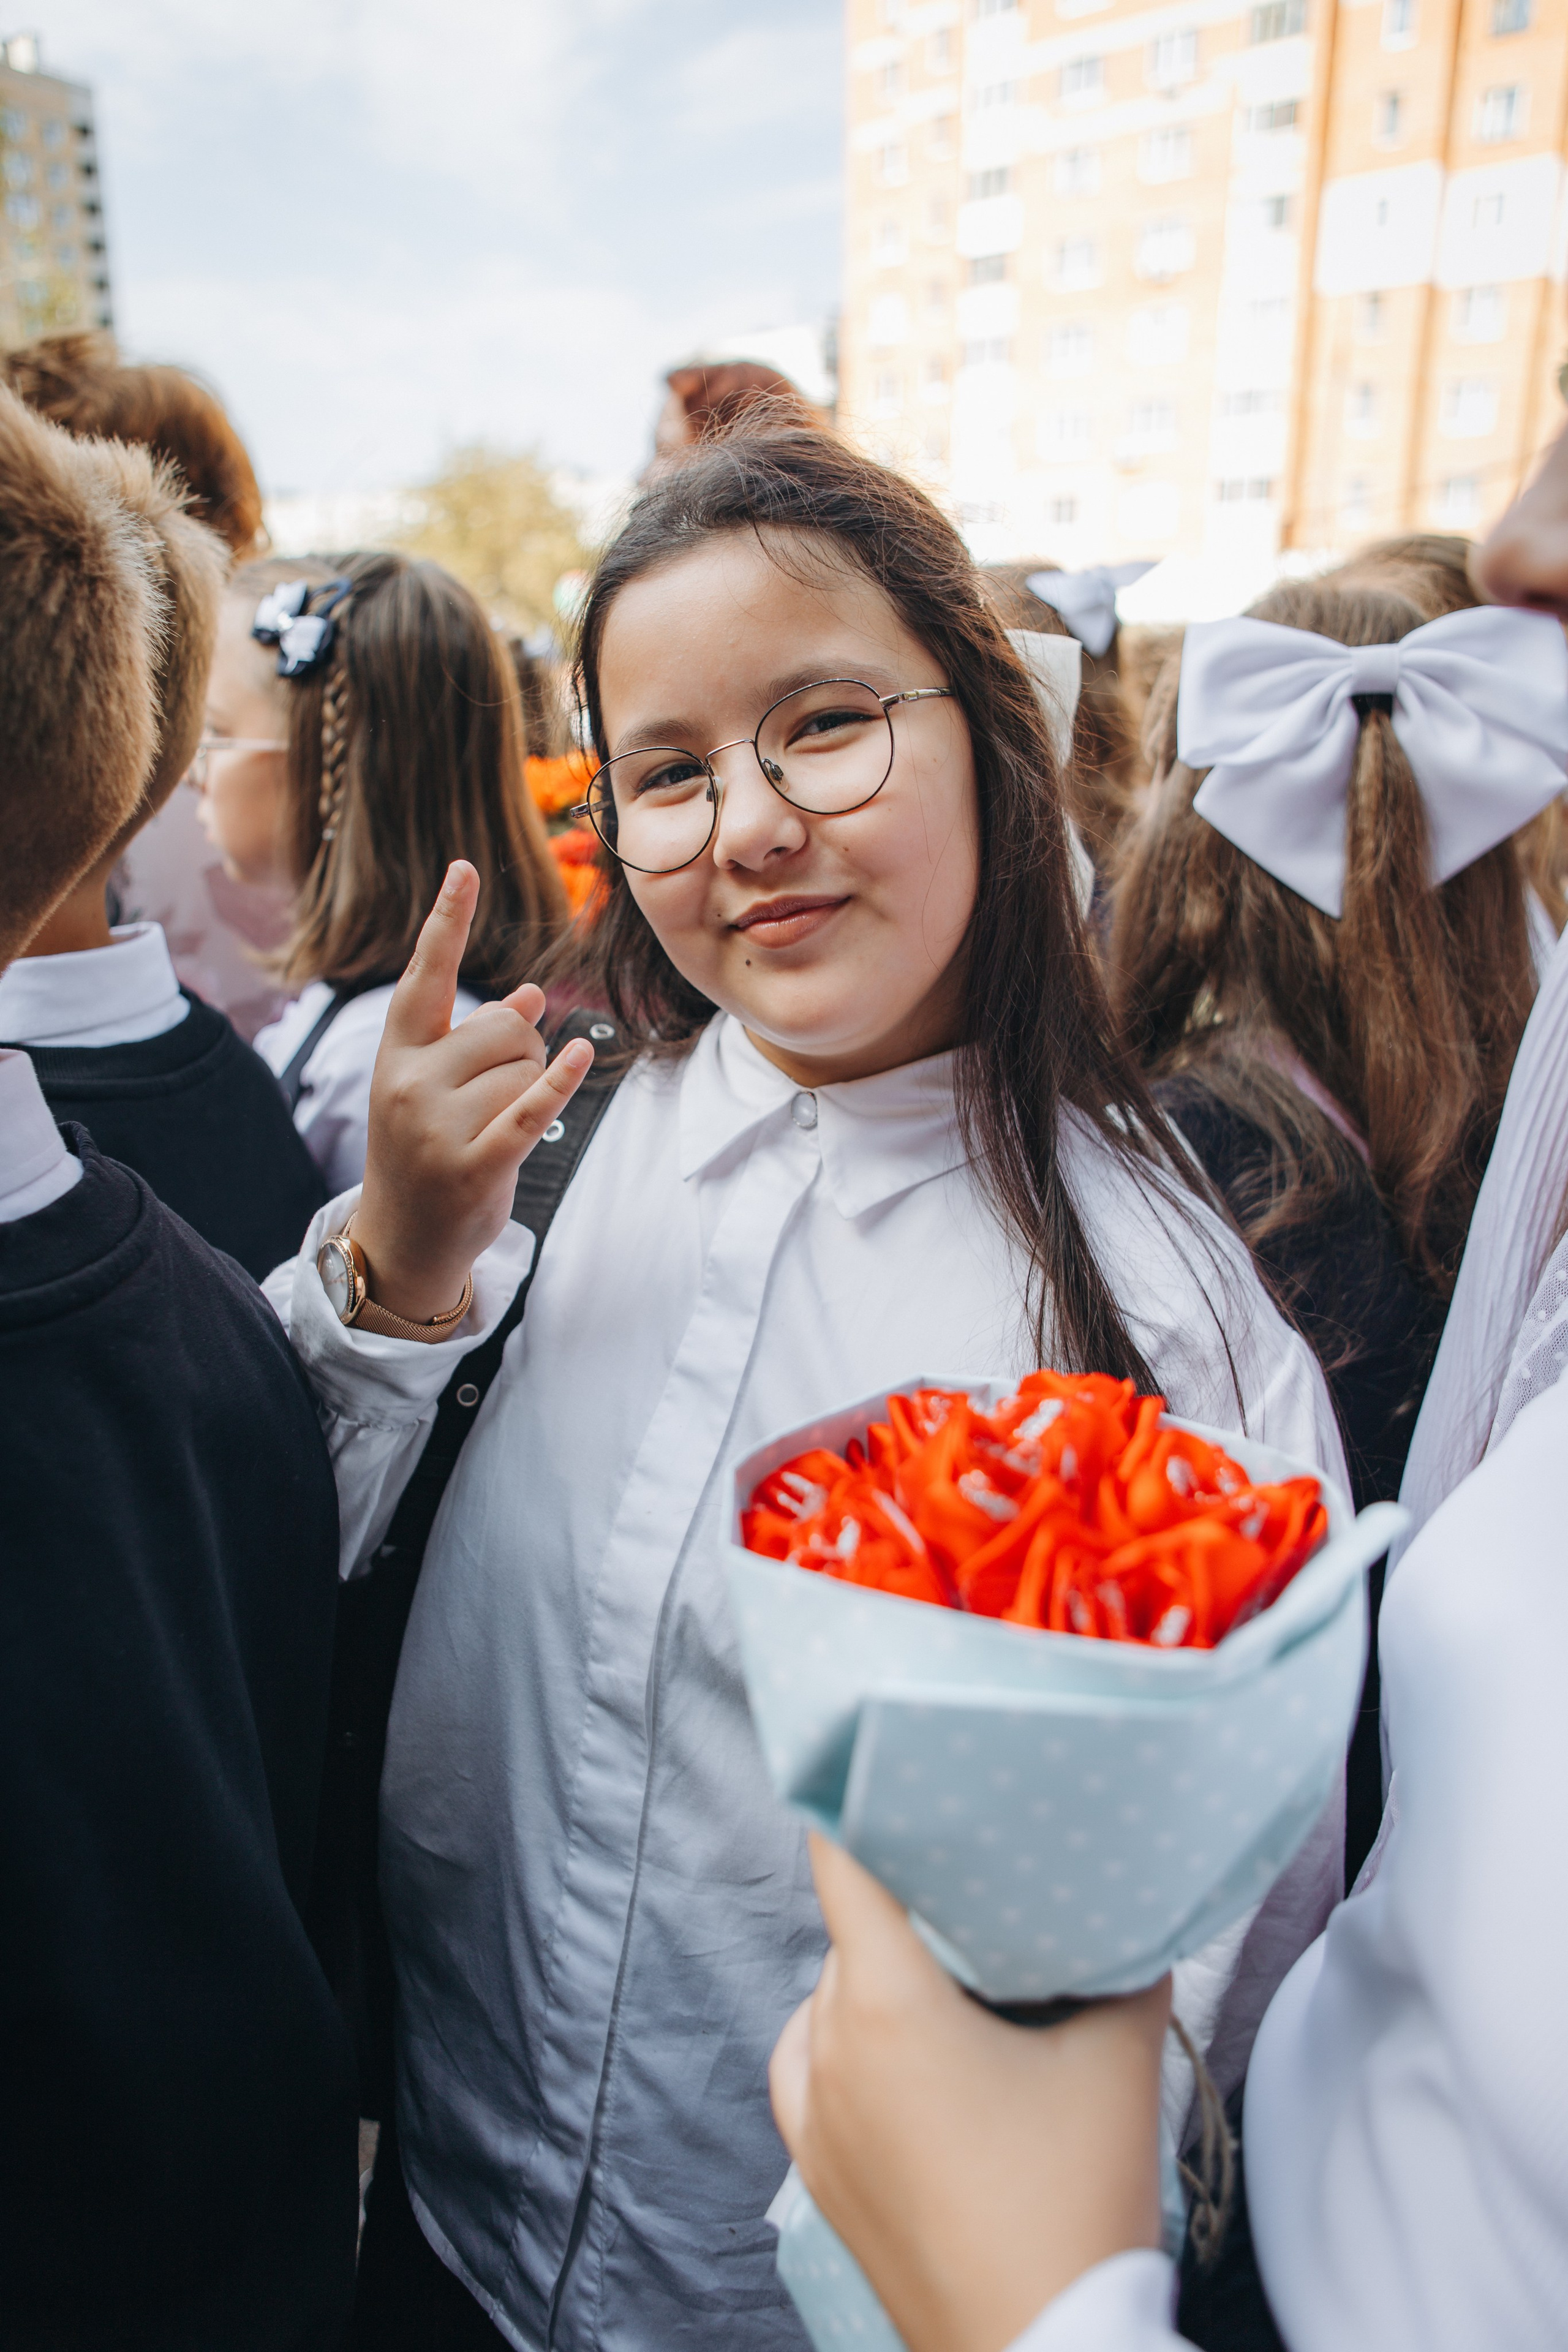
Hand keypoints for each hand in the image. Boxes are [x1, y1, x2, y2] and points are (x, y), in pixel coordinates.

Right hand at [351, 861, 593, 1321]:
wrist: (401, 1239)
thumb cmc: (423, 1150)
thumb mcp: (431, 1088)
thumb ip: (476, 1038)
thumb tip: (534, 994)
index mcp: (396, 1054)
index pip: (424, 974)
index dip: (448, 920)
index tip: (464, 868)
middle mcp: (410, 1083)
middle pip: (506, 1026)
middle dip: (523, 1050)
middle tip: (499, 1092)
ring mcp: (438, 1126)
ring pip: (525, 1068)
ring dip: (533, 1087)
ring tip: (499, 1124)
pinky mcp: (475, 1164)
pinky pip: (531, 1108)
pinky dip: (559, 1081)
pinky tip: (580, 1053)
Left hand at [769, 1836, 1169, 2351]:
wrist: (1047, 2348)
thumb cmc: (1076, 2202)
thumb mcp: (1118, 2053)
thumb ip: (1117, 1957)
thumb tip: (1123, 1898)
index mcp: (885, 2005)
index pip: (841, 1859)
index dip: (856, 1796)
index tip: (881, 1756)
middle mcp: (829, 2048)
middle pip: (852, 1930)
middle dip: (908, 1906)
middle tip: (972, 1894)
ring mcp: (814, 2116)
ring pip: (828, 1996)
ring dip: (877, 1978)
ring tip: (954, 1987)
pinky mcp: (817, 2171)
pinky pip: (809, 2063)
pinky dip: (843, 2040)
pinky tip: (902, 2051)